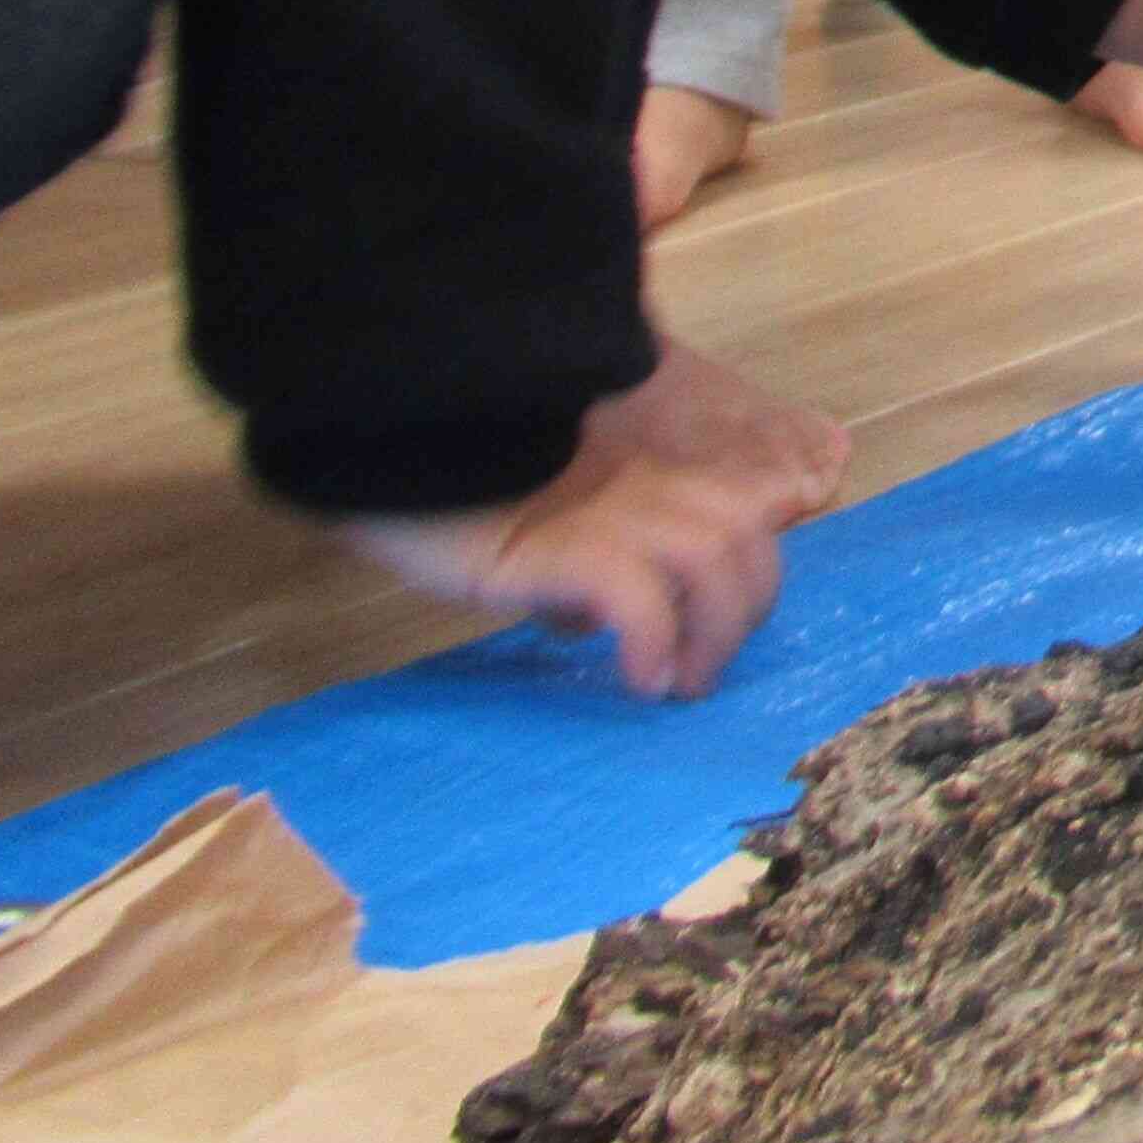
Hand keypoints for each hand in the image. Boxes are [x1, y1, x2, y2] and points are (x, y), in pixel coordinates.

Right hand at [335, 343, 848, 697]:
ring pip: (712, 558)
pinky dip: (653, 641)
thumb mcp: (536, 520)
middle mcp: (639, 475)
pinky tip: (640, 677)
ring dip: (713, 634)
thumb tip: (585, 622)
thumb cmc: (452, 492)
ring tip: (679, 685)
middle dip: (745, 606)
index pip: (748, 495)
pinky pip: (637, 594)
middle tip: (704, 668)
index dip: (760, 548)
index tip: (734, 611)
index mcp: (644, 461)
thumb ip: (579, 550)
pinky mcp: (557, 546)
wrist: (382, 458)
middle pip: (745, 530)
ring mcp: (603, 507)